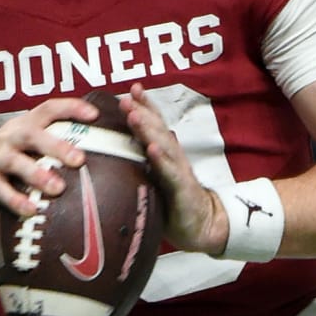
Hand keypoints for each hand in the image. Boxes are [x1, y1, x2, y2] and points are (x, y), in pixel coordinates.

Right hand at [0, 97, 93, 233]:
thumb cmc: (6, 173)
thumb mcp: (27, 156)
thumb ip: (52, 155)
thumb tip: (102, 164)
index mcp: (24, 127)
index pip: (48, 109)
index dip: (70, 108)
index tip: (95, 115)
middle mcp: (9, 137)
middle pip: (33, 133)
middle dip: (57, 145)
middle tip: (79, 159)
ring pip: (16, 161)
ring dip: (37, 174)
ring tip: (57, 189)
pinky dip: (15, 200)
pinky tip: (31, 211)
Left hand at [119, 87, 228, 256]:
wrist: (202, 225)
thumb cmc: (173, 203)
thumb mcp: (154, 180)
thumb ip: (139, 166)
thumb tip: (113, 156)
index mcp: (164, 153)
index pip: (154, 124)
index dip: (144, 106)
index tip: (131, 90)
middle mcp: (172, 157)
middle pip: (156, 129)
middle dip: (141, 111)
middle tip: (126, 98)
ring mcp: (178, 171)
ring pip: (162, 145)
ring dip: (147, 129)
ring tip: (134, 116)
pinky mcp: (181, 189)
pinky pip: (170, 172)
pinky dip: (161, 159)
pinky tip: (151, 149)